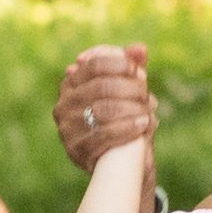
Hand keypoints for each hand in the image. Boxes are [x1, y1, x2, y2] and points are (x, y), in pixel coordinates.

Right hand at [54, 42, 156, 171]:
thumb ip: (132, 68)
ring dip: (132, 109)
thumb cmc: (122, 120)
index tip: (138, 71)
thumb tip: (140, 49)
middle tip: (146, 95)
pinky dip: (128, 128)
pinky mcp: (76, 150)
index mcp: (71, 84)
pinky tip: (143, 124)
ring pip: (103, 110)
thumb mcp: (127, 93)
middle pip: (101, 87)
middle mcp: (63, 104)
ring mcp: (67, 128)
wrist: (120, 163)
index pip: (93, 65)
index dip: (119, 64)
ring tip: (148, 112)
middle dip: (129, 89)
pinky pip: (103, 135)